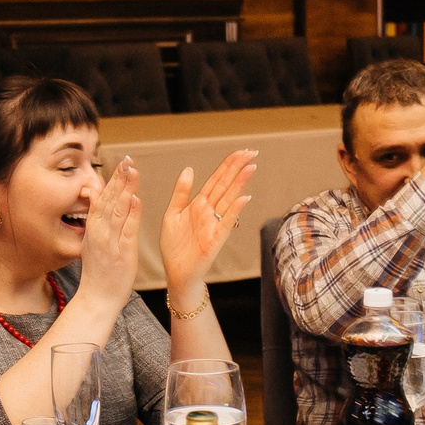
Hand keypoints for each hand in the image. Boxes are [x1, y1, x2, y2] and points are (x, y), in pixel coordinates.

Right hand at [76, 155, 142, 311]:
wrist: (96, 298)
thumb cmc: (98, 271)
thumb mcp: (90, 240)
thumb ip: (95, 216)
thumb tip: (93, 193)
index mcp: (94, 228)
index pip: (104, 198)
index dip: (113, 179)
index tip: (122, 163)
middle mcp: (100, 232)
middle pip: (110, 200)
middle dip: (120, 178)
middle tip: (128, 160)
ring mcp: (111, 242)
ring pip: (118, 210)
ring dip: (126, 189)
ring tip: (133, 171)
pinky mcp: (123, 253)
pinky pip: (127, 230)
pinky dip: (131, 214)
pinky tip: (136, 199)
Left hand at [161, 150, 256, 299]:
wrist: (176, 272)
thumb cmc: (174, 246)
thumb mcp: (172, 214)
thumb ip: (181, 192)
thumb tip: (189, 169)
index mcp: (198, 203)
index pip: (216, 179)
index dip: (228, 165)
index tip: (240, 151)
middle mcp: (209, 211)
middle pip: (225, 185)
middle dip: (237, 168)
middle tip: (252, 152)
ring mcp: (214, 223)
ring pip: (229, 198)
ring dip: (240, 183)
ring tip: (251, 167)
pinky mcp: (216, 238)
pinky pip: (226, 221)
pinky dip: (235, 209)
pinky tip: (244, 197)